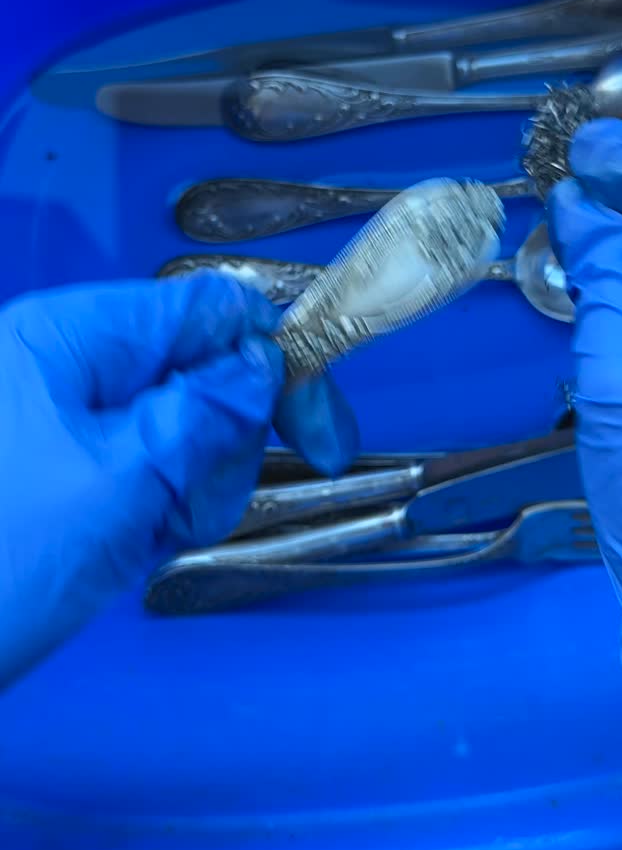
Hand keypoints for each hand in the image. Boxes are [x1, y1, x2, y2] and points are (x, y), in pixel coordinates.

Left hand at [0, 273, 356, 685]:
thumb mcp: (115, 483)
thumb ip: (203, 415)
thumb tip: (267, 365)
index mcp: (72, 336)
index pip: (209, 309)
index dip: (275, 362)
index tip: (321, 432)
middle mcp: (75, 361)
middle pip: (208, 369)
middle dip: (224, 441)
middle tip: (190, 501)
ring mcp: (79, 415)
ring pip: (193, 425)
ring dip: (196, 485)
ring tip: (147, 531)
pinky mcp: (84, 462)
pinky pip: (162, 467)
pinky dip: (169, 506)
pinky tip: (136, 540)